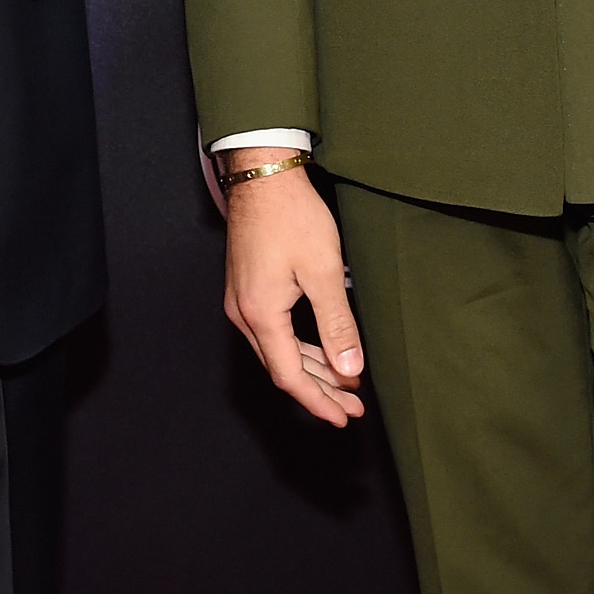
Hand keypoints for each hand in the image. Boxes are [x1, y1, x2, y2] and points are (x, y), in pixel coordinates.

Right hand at [222, 161, 365, 425]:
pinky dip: (298, 347)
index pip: (290, 376)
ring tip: (344, 383)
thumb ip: (337, 325)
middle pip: (282, 368)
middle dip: (319, 391)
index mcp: (260, 314)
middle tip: (351, 408)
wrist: (262, 176)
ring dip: (311, 370)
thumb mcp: (324, 272)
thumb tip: (349, 370)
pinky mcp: (247, 288)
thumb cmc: (292, 217)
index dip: (318, 401)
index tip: (343, 417)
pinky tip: (321, 350)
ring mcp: (241, 301)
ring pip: (277, 351)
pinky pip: (272, 333)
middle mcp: (243, 313)